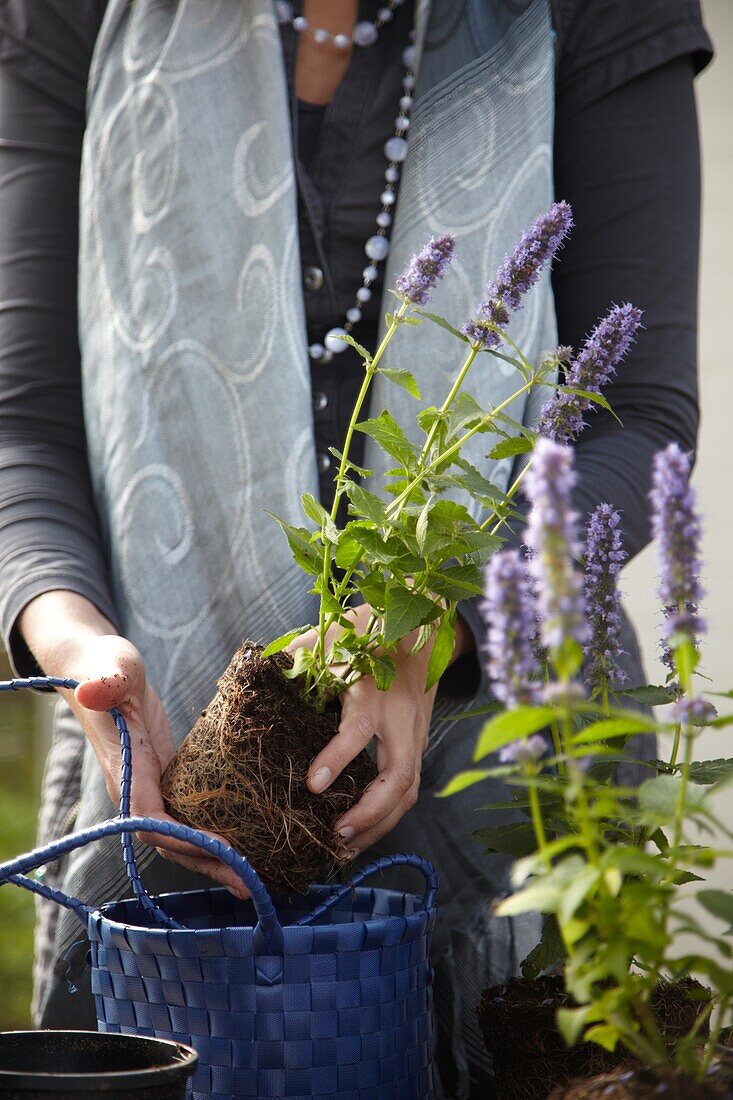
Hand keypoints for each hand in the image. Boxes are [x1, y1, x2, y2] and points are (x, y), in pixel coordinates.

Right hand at [18, 593, 249, 897]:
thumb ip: (109, 678)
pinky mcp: (167, 780)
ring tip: (254, 878)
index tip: (223, 846)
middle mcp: (135, 787)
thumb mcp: (114, 665)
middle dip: (208, 861)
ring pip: (182, 835)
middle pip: (170, 840)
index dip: (183, 837)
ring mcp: (151, 787)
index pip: (151, 817)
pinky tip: (246, 845)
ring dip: (214, 858)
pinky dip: (214, 834)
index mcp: (124, 768)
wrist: (99, 668)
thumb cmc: (107, 666)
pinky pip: (190, 817)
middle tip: (250, 880)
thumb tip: (97, 690)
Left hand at [290, 606, 473, 854]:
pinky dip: (386, 816)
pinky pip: (408, 789)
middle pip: (399, 776)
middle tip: (334, 834)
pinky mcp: (418, 747)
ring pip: (408, 791)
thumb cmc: (366, 634)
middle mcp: (401, 717)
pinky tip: (360, 835)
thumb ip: (295, 655)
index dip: (336, 758)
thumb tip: (251, 675)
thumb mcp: (330, 638)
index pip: (358, 730)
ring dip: (379, 824)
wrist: (421, 631)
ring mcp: (416, 735)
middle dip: (369, 812)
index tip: (311, 785)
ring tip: (343, 849)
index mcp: (374, 690)